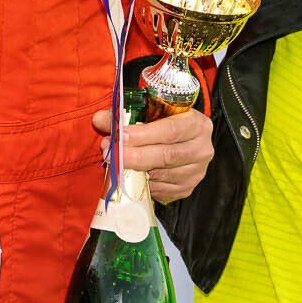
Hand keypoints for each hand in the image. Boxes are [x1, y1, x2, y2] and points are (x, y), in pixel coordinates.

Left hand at [90, 106, 213, 202]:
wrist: (182, 139)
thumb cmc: (163, 121)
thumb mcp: (149, 112)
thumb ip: (124, 114)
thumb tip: (99, 120)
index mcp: (196, 124)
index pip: (170, 131)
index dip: (143, 135)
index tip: (120, 136)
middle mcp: (202, 148)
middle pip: (166, 156)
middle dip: (134, 156)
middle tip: (110, 153)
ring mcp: (197, 171)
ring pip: (162, 175)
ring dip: (134, 171)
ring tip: (114, 163)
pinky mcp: (187, 188)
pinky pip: (161, 190)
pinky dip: (143, 184)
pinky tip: (130, 176)